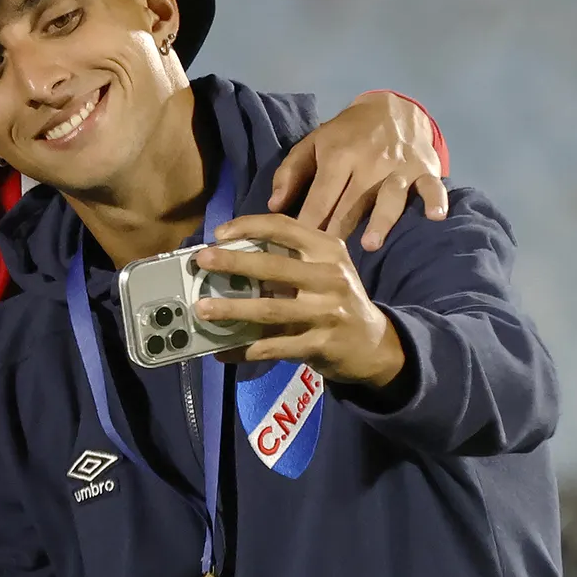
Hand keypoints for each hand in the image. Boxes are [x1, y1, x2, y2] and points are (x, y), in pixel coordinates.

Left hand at [193, 215, 404, 386]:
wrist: (374, 344)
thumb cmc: (338, 299)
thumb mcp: (326, 268)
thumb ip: (291, 258)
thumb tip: (231, 255)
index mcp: (327, 250)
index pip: (285, 228)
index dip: (250, 226)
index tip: (219, 233)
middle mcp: (329, 277)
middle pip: (273, 266)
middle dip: (233, 263)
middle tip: (202, 261)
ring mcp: (326, 312)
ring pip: (270, 309)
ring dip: (232, 310)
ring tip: (202, 310)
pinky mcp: (320, 344)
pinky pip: (274, 347)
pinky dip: (245, 349)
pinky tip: (222, 350)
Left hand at [268, 91, 446, 252]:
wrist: (392, 107)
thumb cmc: (346, 134)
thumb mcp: (313, 143)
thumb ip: (290, 173)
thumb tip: (273, 207)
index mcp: (338, 155)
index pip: (320, 196)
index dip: (307, 223)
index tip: (295, 251)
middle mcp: (369, 162)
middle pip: (351, 203)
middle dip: (337, 231)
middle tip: (324, 264)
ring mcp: (399, 167)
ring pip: (389, 197)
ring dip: (381, 221)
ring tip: (370, 245)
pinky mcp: (425, 168)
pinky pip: (431, 186)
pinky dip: (436, 200)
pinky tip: (436, 217)